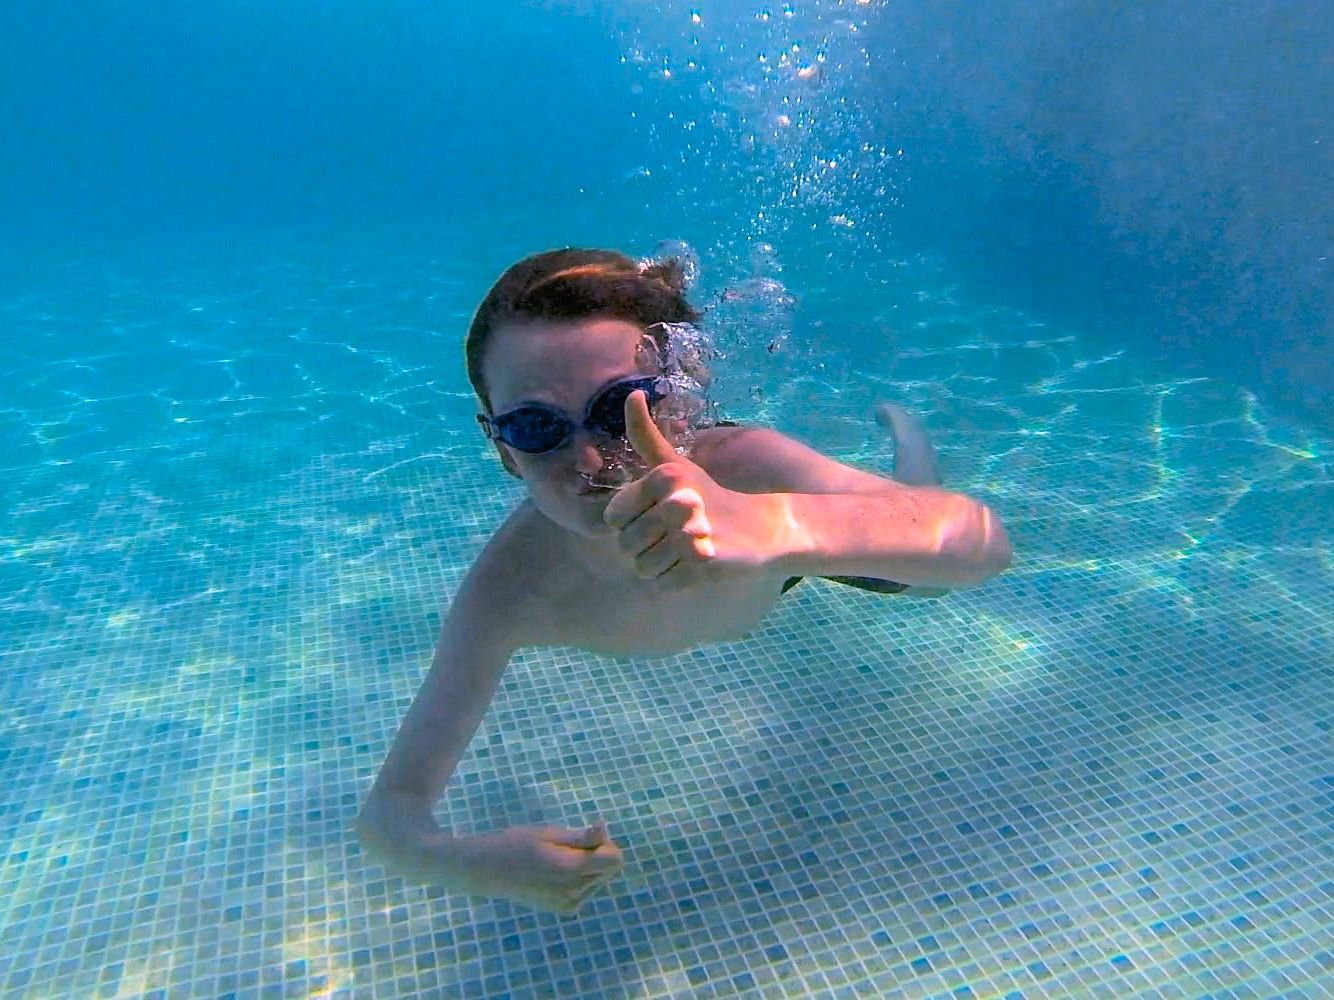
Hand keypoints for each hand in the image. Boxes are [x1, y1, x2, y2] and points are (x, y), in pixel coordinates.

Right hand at [464, 821, 623, 913]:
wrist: (491, 871)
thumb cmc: (518, 843)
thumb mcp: (550, 833)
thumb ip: (581, 837)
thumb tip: (604, 829)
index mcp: (572, 870)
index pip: (615, 860)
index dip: (606, 844)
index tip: (586, 835)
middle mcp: (575, 891)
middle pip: (609, 870)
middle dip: (598, 854)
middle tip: (569, 844)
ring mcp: (571, 903)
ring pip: (599, 879)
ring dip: (589, 867)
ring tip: (559, 859)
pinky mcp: (566, 910)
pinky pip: (587, 890)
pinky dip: (580, 879)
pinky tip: (557, 873)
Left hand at [602, 390, 794, 590]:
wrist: (763, 527)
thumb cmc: (709, 496)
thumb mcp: (676, 464)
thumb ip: (646, 435)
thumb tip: (632, 394)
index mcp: (664, 477)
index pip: (613, 517)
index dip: (628, 522)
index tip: (652, 518)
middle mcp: (675, 502)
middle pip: (626, 545)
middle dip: (645, 546)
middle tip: (673, 536)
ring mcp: (689, 534)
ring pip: (642, 568)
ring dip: (660, 565)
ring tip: (682, 551)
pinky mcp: (703, 563)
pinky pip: (662, 584)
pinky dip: (675, 580)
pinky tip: (695, 564)